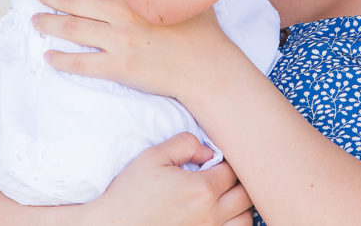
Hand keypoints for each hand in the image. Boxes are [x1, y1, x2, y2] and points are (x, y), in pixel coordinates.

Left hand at [35, 0, 234, 97]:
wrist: (208, 68)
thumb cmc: (201, 28)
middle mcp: (123, 13)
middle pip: (75, 0)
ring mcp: (120, 41)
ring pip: (72, 29)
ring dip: (48, 24)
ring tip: (35, 20)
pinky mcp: (119, 67)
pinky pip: (82, 63)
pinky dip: (62, 60)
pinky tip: (49, 57)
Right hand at [93, 133, 252, 225]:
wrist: (114, 225)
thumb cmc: (131, 193)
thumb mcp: (153, 157)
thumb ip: (184, 144)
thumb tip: (207, 150)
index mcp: (202, 189)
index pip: (234, 169)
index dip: (228, 160)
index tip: (216, 158)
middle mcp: (211, 214)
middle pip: (246, 195)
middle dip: (239, 180)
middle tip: (224, 173)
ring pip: (245, 220)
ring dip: (241, 206)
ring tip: (226, 196)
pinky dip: (233, 224)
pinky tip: (220, 216)